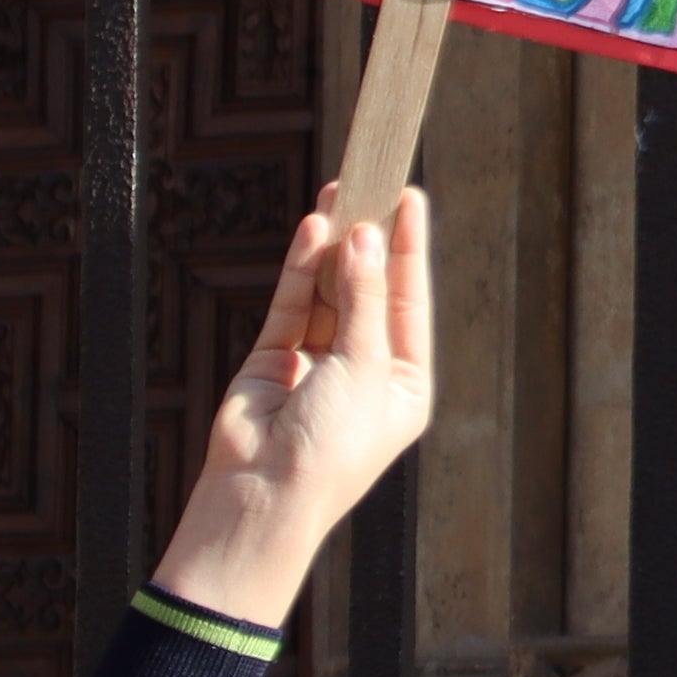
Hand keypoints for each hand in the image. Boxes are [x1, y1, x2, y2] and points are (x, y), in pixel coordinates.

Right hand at [151, 190, 436, 634]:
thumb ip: (363, 298)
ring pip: (327, 291)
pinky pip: (292, 304)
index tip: (409, 195)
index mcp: (404, 383)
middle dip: (370, 239)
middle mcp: (363, 370)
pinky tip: (313, 228)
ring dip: (333, 245)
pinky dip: (301, 267)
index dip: (408, 247)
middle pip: (369, 289)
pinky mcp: (273, 360)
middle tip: (375, 182)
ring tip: (341, 192)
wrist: (266, 494)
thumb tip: (361, 236)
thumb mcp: (366, 367)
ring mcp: (316, 364)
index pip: (410, 301)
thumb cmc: (332, 446)